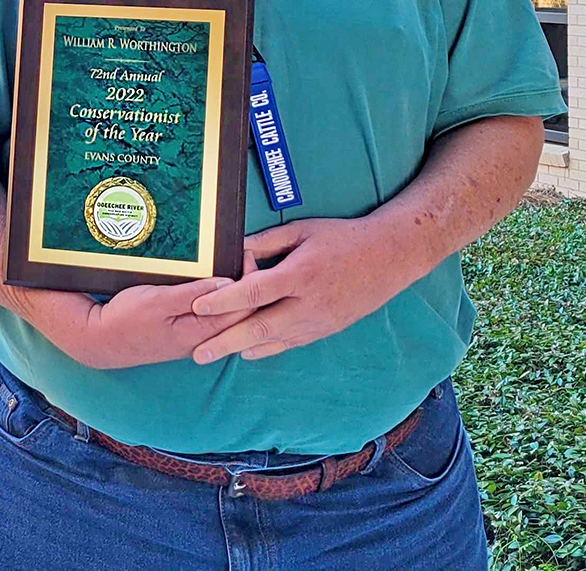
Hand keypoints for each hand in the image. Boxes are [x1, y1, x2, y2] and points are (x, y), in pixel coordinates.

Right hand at [31, 250, 258, 370]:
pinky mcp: (185, 333)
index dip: (251, 282)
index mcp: (199, 333)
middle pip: (240, 314)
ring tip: (233, 264)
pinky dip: (220, 298)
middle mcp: (202, 340)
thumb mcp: (159, 300)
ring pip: (227, 315)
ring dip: (235, 291)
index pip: (242, 310)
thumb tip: (228, 283)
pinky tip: (217, 282)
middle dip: (247, 285)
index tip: (246, 255)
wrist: (100, 340)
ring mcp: (194, 338)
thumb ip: (194, 293)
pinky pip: (213, 316)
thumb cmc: (126, 320)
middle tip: (244, 255)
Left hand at [188, 217, 416, 363]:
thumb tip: (235, 251)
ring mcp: (318, 321)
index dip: (224, 301)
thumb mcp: (303, 231)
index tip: (198, 306)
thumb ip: (267, 242)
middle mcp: (308, 303)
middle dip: (225, 341)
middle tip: (197, 352)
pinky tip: (246, 351)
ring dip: (241, 349)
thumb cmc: (342, 237)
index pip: (255, 291)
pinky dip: (265, 349)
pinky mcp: (325, 330)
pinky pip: (290, 343)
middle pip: (259, 327)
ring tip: (212, 354)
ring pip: (273, 341)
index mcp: (301, 273)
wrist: (388, 257)